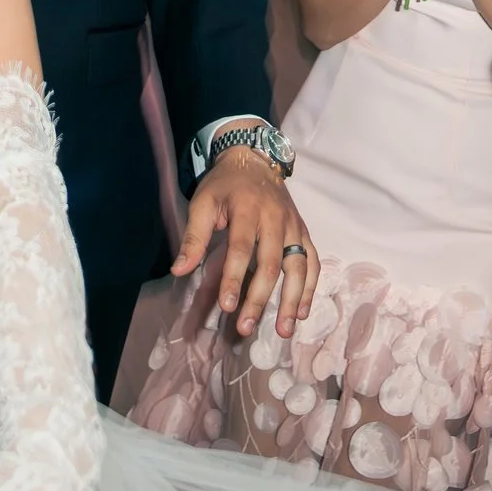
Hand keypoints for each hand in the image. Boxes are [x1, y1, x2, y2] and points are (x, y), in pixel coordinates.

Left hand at [173, 145, 319, 338]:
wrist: (255, 160)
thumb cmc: (225, 185)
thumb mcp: (203, 202)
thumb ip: (193, 236)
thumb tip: (179, 270)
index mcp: (247, 209)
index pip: (241, 249)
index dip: (234, 279)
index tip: (227, 307)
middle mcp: (275, 219)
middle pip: (271, 264)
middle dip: (259, 298)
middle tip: (246, 327)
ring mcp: (293, 226)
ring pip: (298, 267)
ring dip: (291, 300)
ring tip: (282, 330)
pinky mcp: (303, 232)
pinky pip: (312, 262)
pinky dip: (310, 288)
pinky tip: (301, 312)